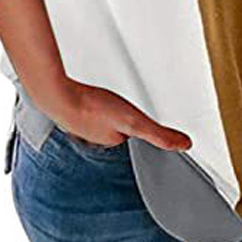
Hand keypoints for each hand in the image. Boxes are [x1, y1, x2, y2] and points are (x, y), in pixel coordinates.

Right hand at [50, 78, 192, 150]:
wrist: (57, 96)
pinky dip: (87, 105)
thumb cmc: (91, 109)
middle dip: (119, 122)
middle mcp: (96, 134)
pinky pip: (82, 108)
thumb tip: (184, 145)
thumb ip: (159, 134)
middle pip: (113, 129)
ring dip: (103, 114)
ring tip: (110, 107)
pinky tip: (88, 97)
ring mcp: (80, 122)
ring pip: (97, 120)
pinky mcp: (69, 107)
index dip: (138, 130)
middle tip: (126, 114)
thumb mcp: (134, 121)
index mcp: (113, 139)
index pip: (130, 137)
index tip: (143, 126)